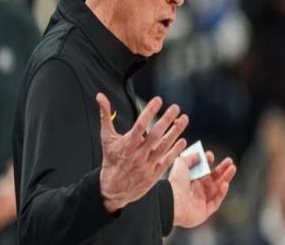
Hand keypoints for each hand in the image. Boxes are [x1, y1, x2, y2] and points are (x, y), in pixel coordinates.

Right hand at [97, 93, 188, 212]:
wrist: (113, 190)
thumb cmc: (111, 160)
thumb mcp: (106, 137)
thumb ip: (105, 115)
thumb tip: (100, 96)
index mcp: (127, 144)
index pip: (140, 125)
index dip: (149, 112)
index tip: (158, 100)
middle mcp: (138, 154)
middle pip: (155, 135)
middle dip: (166, 120)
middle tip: (176, 107)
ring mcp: (147, 165)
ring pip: (164, 146)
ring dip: (175, 132)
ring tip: (184, 119)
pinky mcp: (154, 174)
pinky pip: (167, 160)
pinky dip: (176, 150)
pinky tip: (183, 139)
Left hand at [169, 151, 235, 227]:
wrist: (172, 201)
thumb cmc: (175, 182)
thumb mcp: (180, 164)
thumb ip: (190, 157)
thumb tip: (199, 154)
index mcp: (189, 179)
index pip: (202, 170)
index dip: (207, 162)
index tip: (211, 156)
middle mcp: (195, 190)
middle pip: (212, 179)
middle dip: (222, 170)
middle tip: (230, 161)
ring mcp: (200, 201)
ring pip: (217, 189)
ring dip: (225, 178)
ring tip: (233, 168)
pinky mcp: (204, 211)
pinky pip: (215, 202)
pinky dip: (221, 193)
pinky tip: (226, 184)